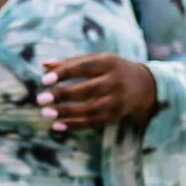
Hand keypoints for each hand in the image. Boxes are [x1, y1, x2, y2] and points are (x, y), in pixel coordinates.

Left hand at [38, 53, 156, 131]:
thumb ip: (72, 62)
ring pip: (90, 109)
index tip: (44, 80)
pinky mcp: (116, 115)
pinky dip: (75, 125)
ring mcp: (117, 100)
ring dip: (67, 112)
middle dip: (63, 95)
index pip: (84, 67)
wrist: (145, 85)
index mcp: (108, 62)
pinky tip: (58, 126)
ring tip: (46, 113)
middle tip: (40, 99)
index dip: (64, 73)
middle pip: (87, 89)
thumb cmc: (113, 69)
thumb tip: (44, 64)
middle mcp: (114, 81)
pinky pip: (94, 122)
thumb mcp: (97, 60)